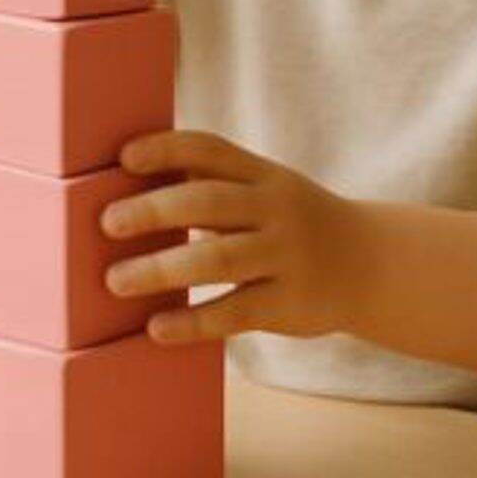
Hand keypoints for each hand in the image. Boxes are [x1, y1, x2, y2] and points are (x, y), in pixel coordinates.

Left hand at [101, 131, 366, 345]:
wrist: (369, 263)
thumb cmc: (294, 223)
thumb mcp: (267, 190)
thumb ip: (215, 185)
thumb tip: (133, 186)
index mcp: (262, 175)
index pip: (211, 149)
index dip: (167, 149)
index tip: (124, 157)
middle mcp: (275, 209)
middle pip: (209, 202)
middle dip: (155, 210)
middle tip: (107, 223)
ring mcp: (285, 255)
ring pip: (218, 258)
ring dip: (161, 268)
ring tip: (115, 280)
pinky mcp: (288, 303)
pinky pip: (235, 311)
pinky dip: (193, 321)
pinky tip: (156, 328)